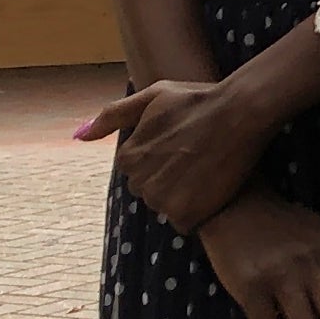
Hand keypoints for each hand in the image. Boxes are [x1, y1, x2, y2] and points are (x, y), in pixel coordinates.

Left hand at [80, 75, 270, 234]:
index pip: (138, 170)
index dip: (163, 158)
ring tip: (207, 172)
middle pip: (151, 190)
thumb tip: (79, 136)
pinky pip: (184, 222)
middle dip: (170, 179)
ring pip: (167, 207)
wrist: (240, 112)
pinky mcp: (186, 215)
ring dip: (184, 196)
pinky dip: (197, 211)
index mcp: (128, 157)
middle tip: (197, 158)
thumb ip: (113, 116)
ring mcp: (162, 201)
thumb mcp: (153, 96)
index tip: (184, 144)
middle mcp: (139, 183)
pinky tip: (212, 189)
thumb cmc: (199, 100)